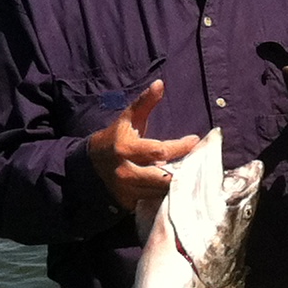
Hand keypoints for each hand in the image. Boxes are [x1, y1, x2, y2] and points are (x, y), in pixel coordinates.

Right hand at [87, 80, 203, 214]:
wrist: (89, 165)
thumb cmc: (115, 138)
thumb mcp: (128, 120)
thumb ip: (145, 103)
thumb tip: (160, 83)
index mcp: (125, 149)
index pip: (160, 150)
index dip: (181, 147)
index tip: (195, 140)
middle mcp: (126, 172)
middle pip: (164, 177)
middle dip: (183, 172)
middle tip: (198, 164)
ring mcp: (127, 191)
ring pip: (161, 192)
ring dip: (178, 185)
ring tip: (192, 175)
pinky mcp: (129, 203)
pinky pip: (155, 202)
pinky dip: (168, 196)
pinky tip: (180, 190)